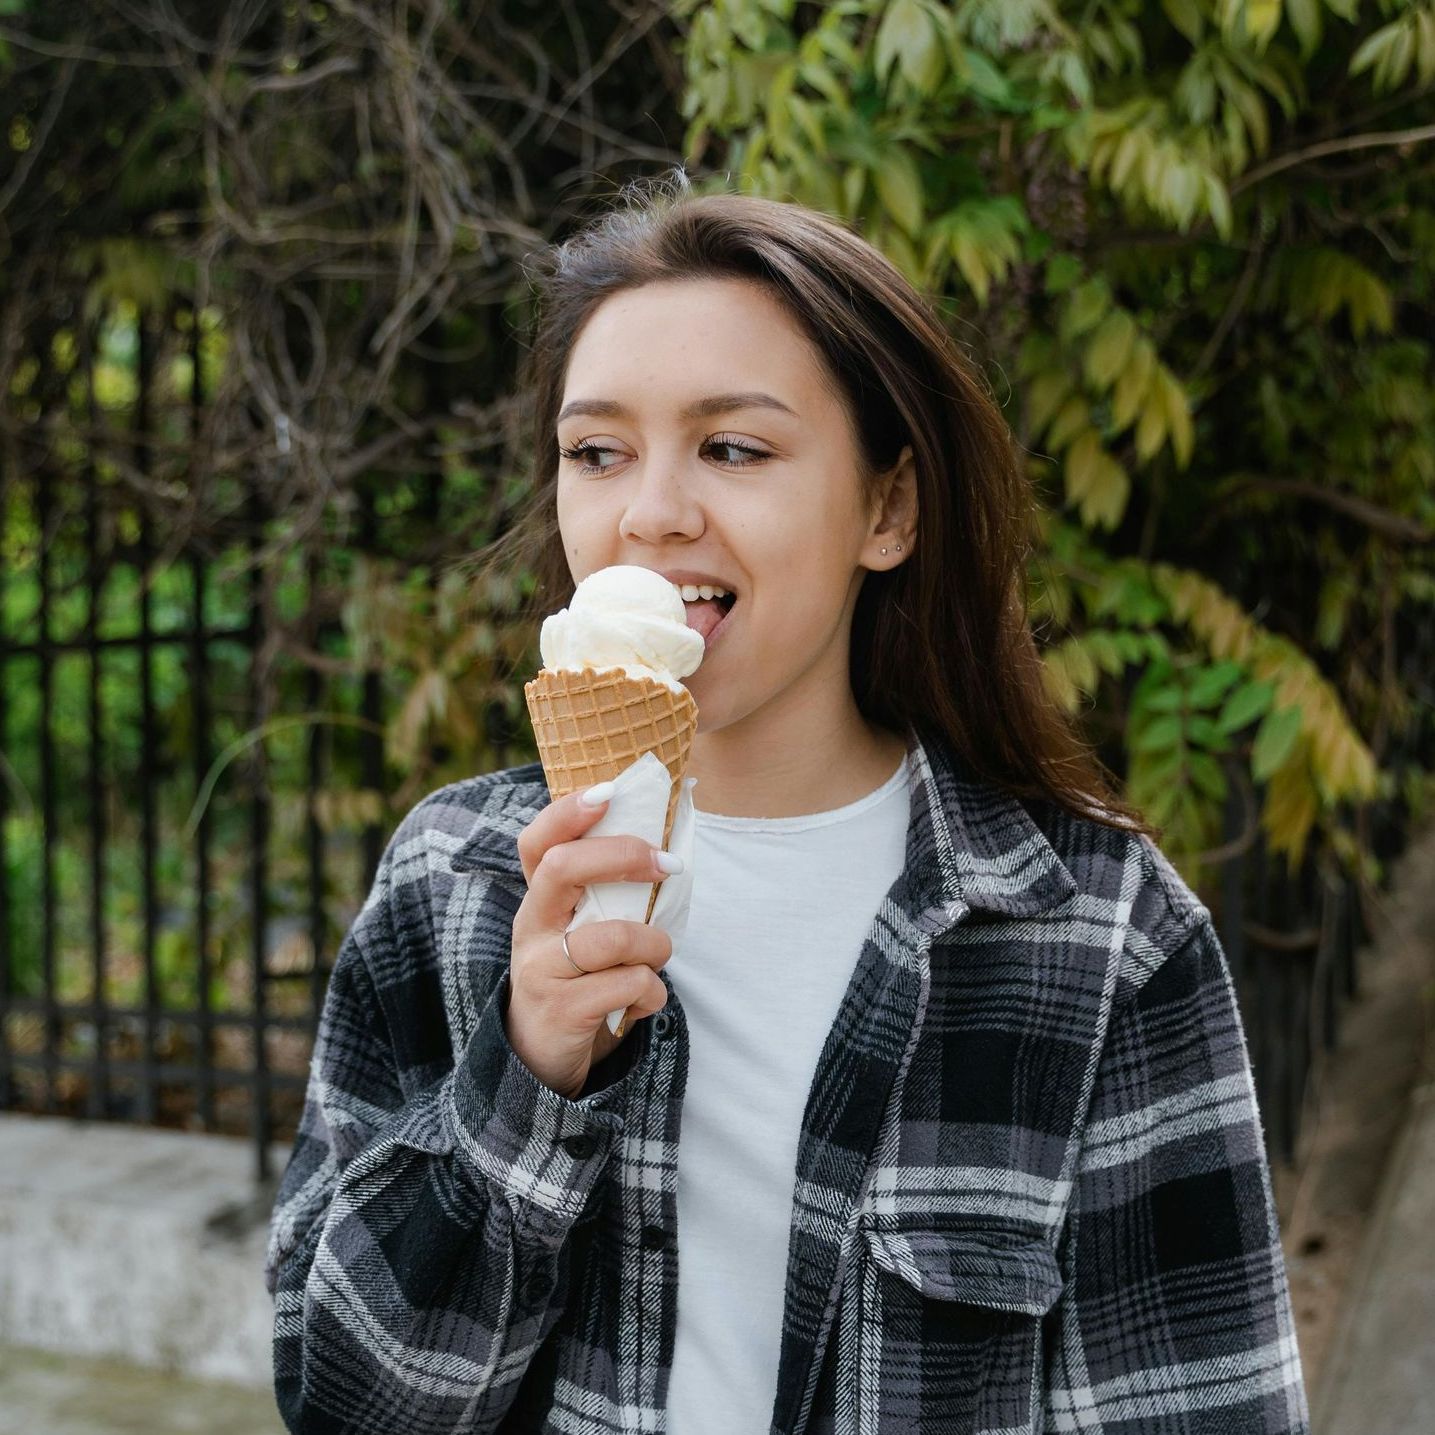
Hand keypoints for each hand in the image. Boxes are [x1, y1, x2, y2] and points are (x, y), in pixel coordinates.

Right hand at [506, 786, 676, 1099]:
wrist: (540, 1057)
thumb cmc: (580, 978)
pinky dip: (652, 992)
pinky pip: (625, 986)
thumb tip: (669, 845)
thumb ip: (610, 896)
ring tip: (660, 955)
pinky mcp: (561, 1010)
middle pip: (563, 868)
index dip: (568, 812)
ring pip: (609, 936)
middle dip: (624, 856)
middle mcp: (532, 927)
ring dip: (654, 943)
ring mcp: (541, 969)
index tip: (609, 792)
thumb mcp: (583, 931)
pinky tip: (645, 1000)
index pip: (537, 842)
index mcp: (540, 900)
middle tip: (668, 865)